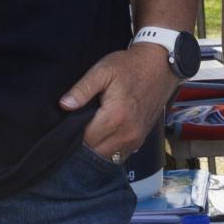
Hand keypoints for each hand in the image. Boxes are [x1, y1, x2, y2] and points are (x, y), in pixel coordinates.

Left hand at [58, 46, 174, 162]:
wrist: (159, 67)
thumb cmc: (129, 67)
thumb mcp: (102, 71)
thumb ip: (82, 90)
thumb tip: (64, 105)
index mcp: (115, 117)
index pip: (85, 139)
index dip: (73, 133)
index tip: (69, 123)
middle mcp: (127, 134)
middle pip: (95, 152)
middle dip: (83, 143)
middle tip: (77, 126)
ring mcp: (136, 139)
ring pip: (107, 157)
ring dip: (95, 149)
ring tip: (89, 131)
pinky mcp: (140, 140)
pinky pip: (119, 156)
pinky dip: (108, 151)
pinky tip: (102, 137)